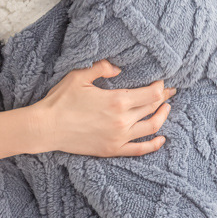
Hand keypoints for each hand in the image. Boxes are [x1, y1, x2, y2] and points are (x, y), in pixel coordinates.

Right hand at [28, 59, 175, 156]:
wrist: (46, 128)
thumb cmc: (61, 100)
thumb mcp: (79, 76)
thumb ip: (102, 68)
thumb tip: (118, 68)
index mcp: (117, 100)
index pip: (150, 93)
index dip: (160, 87)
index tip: (162, 81)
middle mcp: (122, 121)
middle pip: (152, 108)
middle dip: (163, 98)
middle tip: (169, 91)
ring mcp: (119, 138)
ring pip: (151, 127)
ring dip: (163, 117)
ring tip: (167, 108)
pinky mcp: (112, 150)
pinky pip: (140, 149)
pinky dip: (154, 144)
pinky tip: (161, 139)